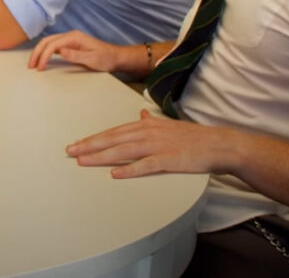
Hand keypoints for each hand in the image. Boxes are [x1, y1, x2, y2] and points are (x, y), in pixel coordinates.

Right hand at [28, 30, 125, 71]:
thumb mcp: (93, 59)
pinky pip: (53, 46)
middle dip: (37, 53)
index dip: (44, 56)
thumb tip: (60, 51)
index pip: (53, 45)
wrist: (115, 57)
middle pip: (47, 41)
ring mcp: (69, 40)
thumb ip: (76, 55)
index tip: (40, 68)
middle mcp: (70, 36)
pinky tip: (42, 59)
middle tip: (30, 66)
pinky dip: (45, 52)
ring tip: (33, 64)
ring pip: (48, 43)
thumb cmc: (106, 58)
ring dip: (39, 52)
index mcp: (74, 37)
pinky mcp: (69, 45)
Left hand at [67, 109, 241, 178]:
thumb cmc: (192, 137)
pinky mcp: (169, 160)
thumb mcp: (167, 124)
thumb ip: (150, 120)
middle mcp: (148, 132)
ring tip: (84, 161)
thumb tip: (139, 114)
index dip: (94, 138)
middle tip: (70, 151)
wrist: (218, 144)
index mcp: (145, 125)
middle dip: (89, 145)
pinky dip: (129, 169)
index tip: (77, 143)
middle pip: (113, 139)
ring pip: (123, 151)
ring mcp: (158, 146)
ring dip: (101, 156)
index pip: (113, 131)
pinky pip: (145, 165)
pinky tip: (115, 174)